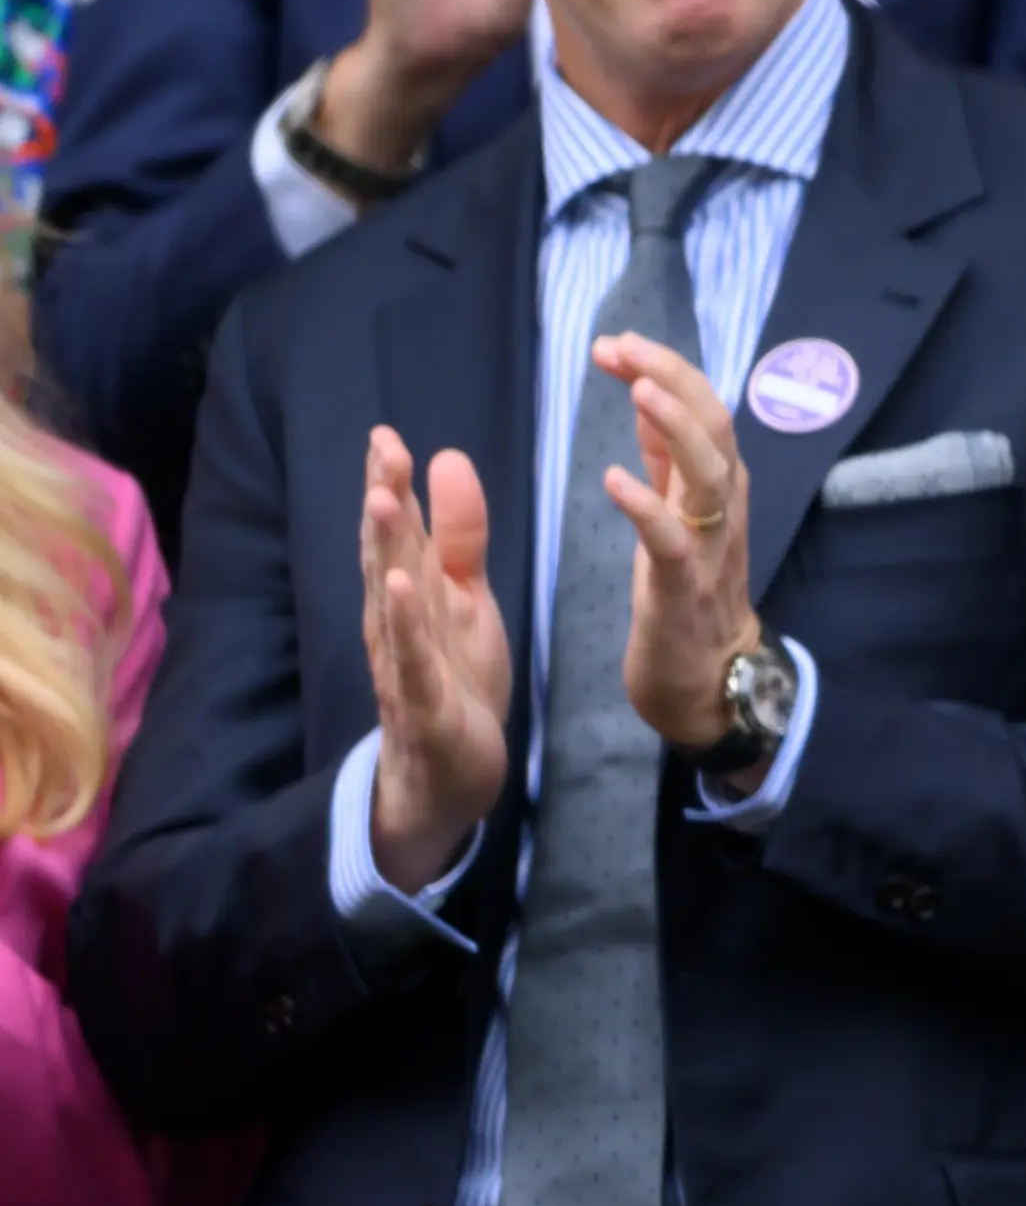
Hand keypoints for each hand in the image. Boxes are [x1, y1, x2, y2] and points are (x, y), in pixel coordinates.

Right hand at [357, 425, 510, 891]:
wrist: (450, 772)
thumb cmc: (454, 677)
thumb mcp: (465, 599)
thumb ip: (459, 536)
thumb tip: (447, 459)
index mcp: (409, 593)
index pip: (396, 531)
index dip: (391, 483)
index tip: (387, 434)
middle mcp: (395, 621)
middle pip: (386, 553)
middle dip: (384, 500)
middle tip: (383, 448)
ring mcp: (404, 662)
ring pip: (391, 600)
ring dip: (385, 550)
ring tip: (380, 499)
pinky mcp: (424, 704)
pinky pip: (411, 661)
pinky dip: (404, 626)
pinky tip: (398, 589)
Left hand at [593, 334, 761, 753]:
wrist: (710, 684)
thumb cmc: (689, 599)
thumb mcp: (679, 516)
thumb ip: (668, 458)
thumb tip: (653, 393)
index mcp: (717, 491)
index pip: (705, 411)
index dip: (666, 370)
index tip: (615, 344)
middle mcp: (723, 512)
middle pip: (715, 430)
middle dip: (673, 381)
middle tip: (625, 347)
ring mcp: (708, 551)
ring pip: (709, 477)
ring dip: (677, 430)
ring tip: (640, 391)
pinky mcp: (684, 590)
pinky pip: (671, 543)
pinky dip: (646, 507)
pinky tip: (614, 479)